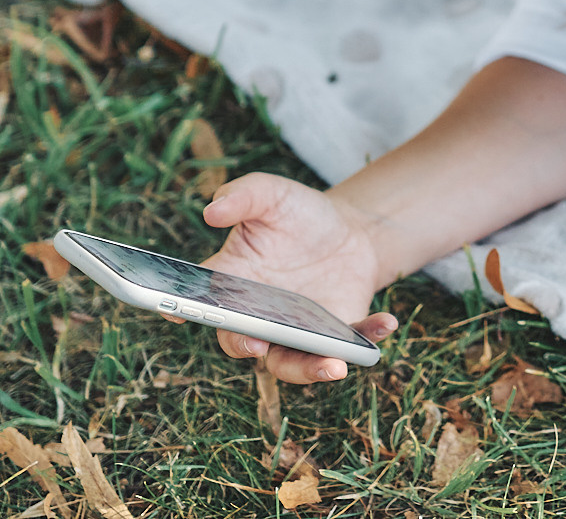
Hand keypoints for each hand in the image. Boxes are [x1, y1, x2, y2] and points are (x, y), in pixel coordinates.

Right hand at [199, 172, 397, 383]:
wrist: (349, 233)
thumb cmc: (298, 215)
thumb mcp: (273, 194)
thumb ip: (243, 195)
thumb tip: (213, 208)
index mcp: (230, 284)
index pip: (202, 303)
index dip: (189, 312)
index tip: (179, 313)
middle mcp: (255, 318)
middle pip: (242, 344)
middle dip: (248, 349)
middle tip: (258, 347)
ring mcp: (292, 334)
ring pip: (291, 364)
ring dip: (311, 370)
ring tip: (337, 365)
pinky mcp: (330, 339)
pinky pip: (344, 349)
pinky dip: (365, 342)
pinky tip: (387, 321)